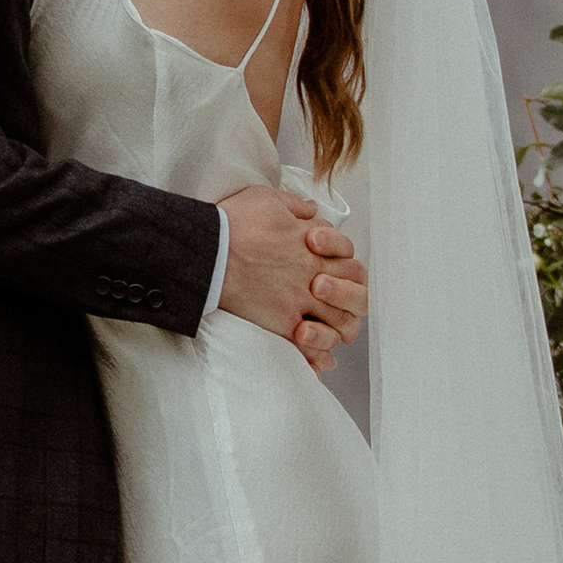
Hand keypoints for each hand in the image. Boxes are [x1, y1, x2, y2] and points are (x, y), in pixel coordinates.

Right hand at [216, 185, 367, 373]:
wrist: (207, 252)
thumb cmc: (231, 224)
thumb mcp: (267, 199)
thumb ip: (295, 206)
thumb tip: (312, 210)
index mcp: (312, 244)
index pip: (348, 255)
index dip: (343, 261)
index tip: (329, 267)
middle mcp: (313, 273)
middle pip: (355, 290)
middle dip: (352, 296)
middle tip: (339, 301)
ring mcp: (301, 300)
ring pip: (341, 321)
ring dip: (340, 326)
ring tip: (331, 330)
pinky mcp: (284, 323)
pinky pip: (311, 346)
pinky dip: (318, 357)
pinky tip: (319, 363)